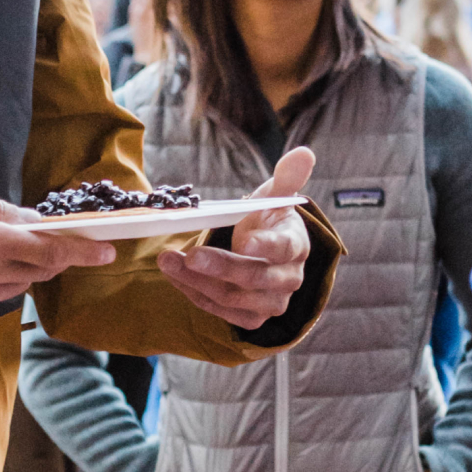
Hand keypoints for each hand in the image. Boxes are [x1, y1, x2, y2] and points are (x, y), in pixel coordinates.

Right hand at [0, 184, 115, 321]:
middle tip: (67, 243)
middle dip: (59, 256)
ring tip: (7, 248)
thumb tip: (36, 220)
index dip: (81, 250)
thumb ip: (1, 211)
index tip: (107, 250)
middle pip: (43, 269)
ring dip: (29, 268)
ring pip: (23, 284)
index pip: (47, 248)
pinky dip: (3, 280)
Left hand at [158, 146, 314, 330]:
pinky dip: (194, 292)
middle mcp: (287, 279)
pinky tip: (174, 274)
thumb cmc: (268, 222)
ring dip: (196, 280)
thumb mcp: (275, 198)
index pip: (283, 248)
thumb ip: (286, 179)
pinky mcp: (249, 318)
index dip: (265, 245)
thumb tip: (304, 153)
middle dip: (220, 266)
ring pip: (232, 297)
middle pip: (254, 277)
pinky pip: (219, 310)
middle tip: (190, 255)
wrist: (266, 254)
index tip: (244, 238)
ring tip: (168, 260)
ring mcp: (269, 303)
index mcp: (295, 246)